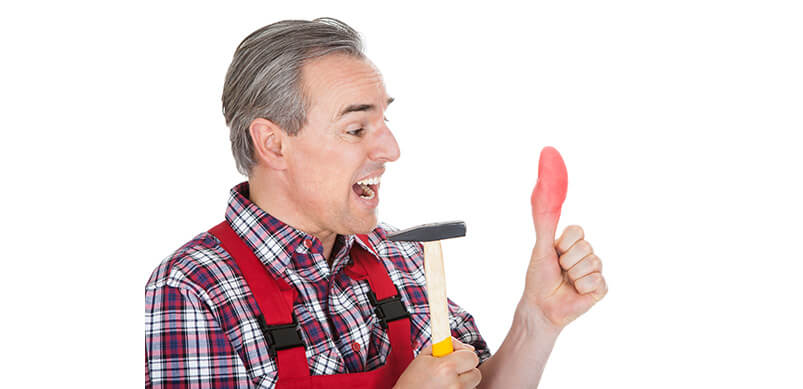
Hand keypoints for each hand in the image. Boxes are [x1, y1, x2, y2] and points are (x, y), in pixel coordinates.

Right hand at [394, 337, 480, 388]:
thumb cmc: (412, 380)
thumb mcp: (425, 356)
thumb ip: (448, 345)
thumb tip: (470, 348)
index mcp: (446, 368)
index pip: (472, 357)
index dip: (465, 355)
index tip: (457, 357)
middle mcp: (455, 385)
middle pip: (476, 373)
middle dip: (466, 371)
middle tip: (451, 372)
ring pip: (472, 386)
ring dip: (463, 383)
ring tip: (445, 384)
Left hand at [524, 147, 607, 328]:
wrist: (541, 306)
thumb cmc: (539, 277)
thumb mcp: (541, 246)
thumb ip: (545, 220)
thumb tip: (542, 188)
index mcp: (572, 242)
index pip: (578, 230)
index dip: (564, 243)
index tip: (554, 252)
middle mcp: (586, 254)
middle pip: (585, 246)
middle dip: (567, 261)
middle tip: (560, 270)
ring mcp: (595, 270)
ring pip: (592, 263)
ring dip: (574, 275)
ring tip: (567, 282)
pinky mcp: (601, 288)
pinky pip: (597, 281)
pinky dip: (582, 288)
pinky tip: (576, 292)